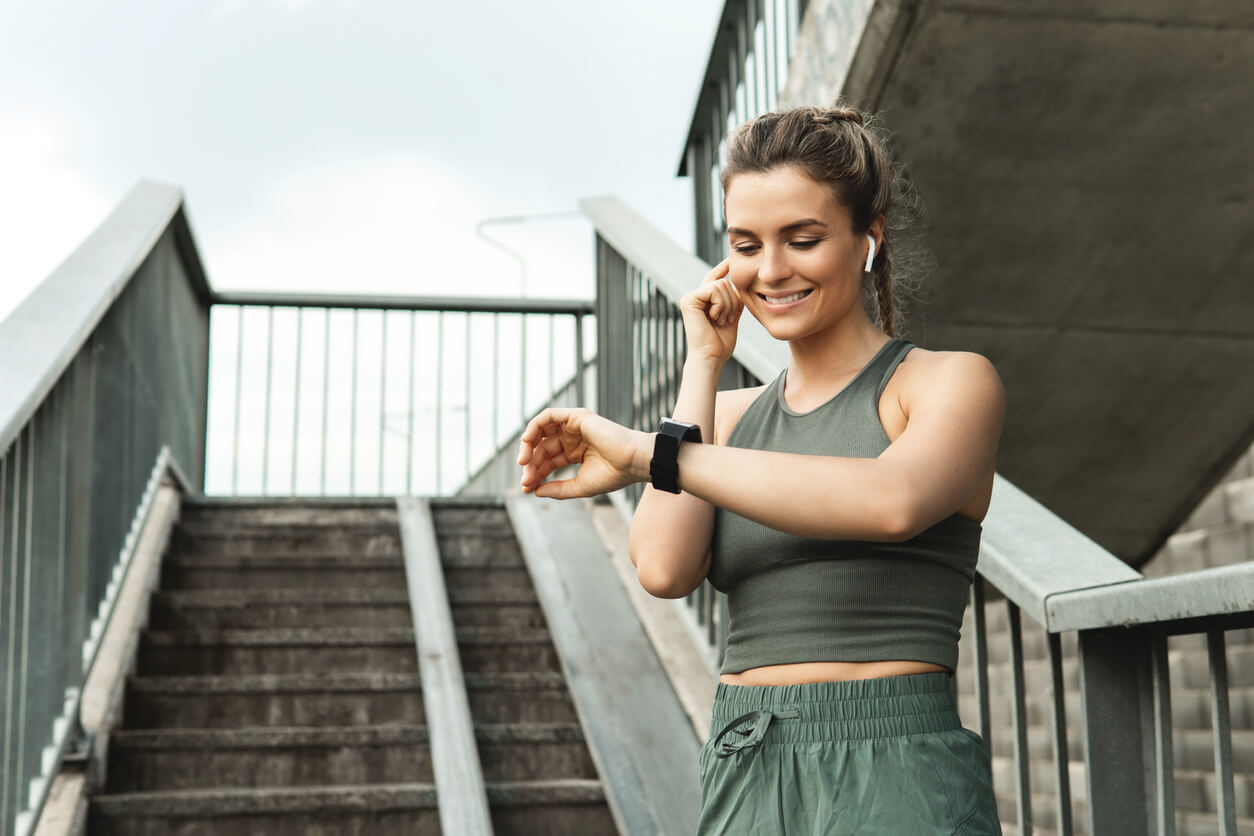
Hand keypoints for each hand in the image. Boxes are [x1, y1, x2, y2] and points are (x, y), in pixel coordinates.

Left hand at [517, 407, 649, 498]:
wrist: (632, 462)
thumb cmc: (613, 475)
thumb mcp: (579, 486)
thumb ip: (557, 489)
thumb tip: (535, 491)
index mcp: (576, 453)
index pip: (548, 462)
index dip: (536, 474)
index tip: (527, 489)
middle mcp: (573, 439)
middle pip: (542, 449)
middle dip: (531, 464)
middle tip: (526, 479)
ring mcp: (574, 426)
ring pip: (541, 431)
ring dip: (528, 445)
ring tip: (523, 461)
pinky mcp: (576, 416)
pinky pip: (548, 416)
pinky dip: (534, 426)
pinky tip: (527, 442)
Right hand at [680, 258, 743, 367]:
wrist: (711, 356)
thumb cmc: (720, 343)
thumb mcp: (731, 318)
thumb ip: (734, 302)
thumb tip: (739, 287)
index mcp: (704, 301)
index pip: (715, 279)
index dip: (723, 267)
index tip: (731, 258)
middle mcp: (695, 297)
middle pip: (724, 282)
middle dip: (732, 301)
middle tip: (725, 320)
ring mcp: (690, 297)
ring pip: (721, 285)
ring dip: (727, 305)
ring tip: (720, 321)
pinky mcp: (689, 299)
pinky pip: (714, 290)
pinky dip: (720, 304)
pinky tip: (713, 317)